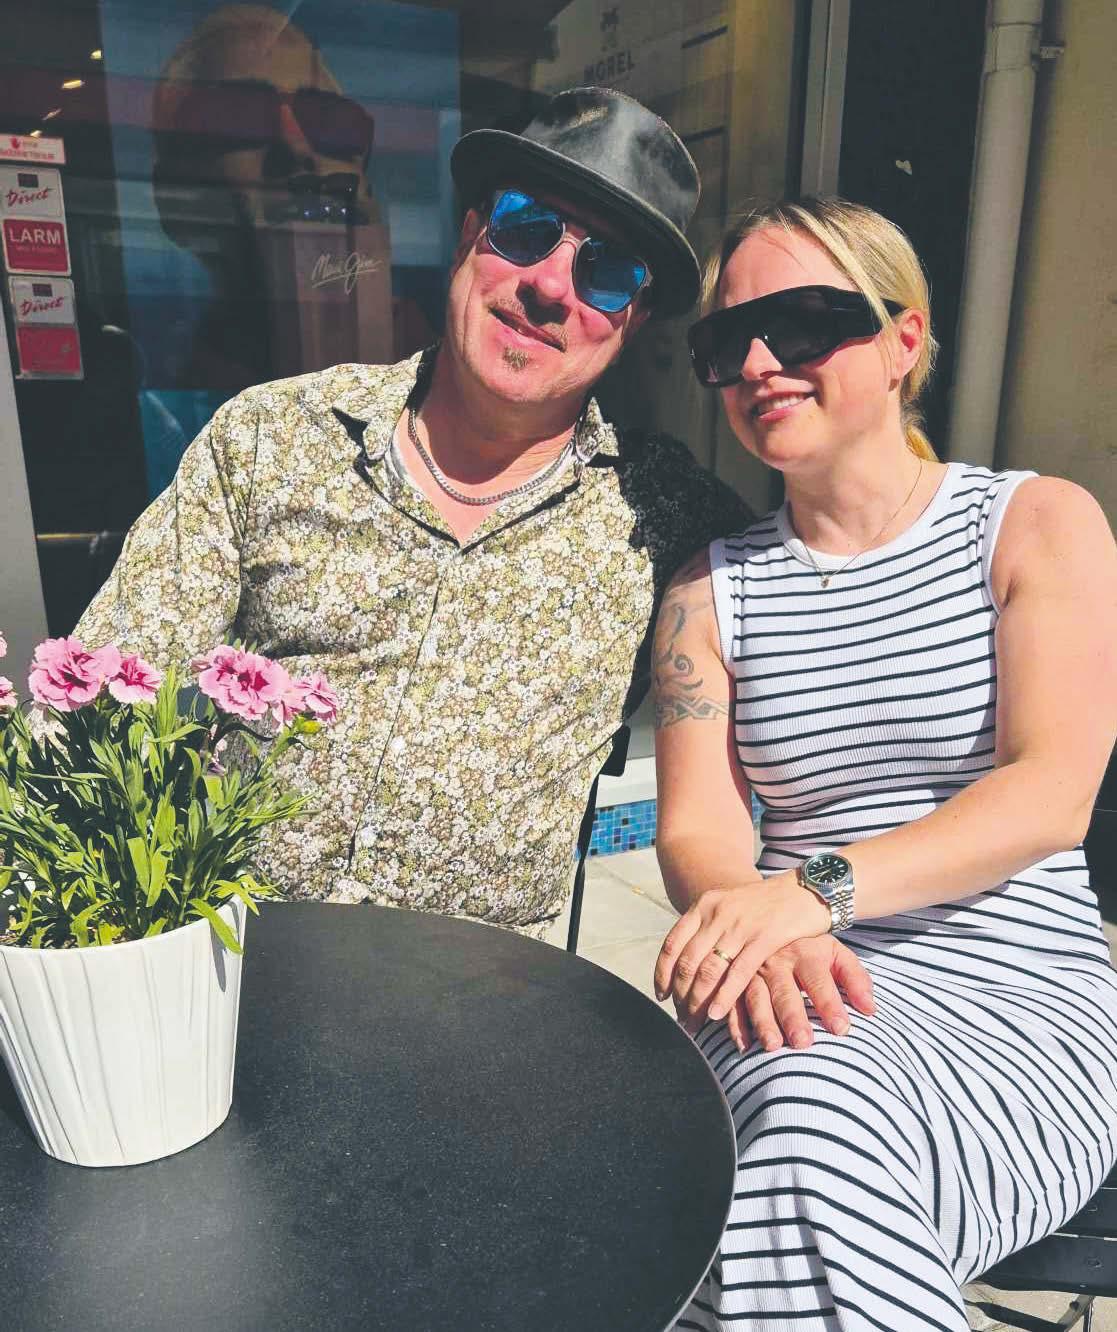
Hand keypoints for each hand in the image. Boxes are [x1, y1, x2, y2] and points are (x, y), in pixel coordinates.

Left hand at [654, 875, 830, 1033]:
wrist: (803, 888)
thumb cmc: (766, 904)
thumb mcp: (729, 906)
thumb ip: (709, 928)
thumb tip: (689, 961)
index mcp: (704, 905)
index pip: (672, 944)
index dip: (663, 974)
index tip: (662, 995)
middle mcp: (717, 914)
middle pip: (688, 962)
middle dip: (681, 995)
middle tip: (681, 1018)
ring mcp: (740, 926)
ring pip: (708, 971)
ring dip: (698, 1001)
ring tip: (695, 1022)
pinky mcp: (764, 938)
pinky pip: (737, 973)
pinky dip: (724, 997)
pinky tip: (716, 1013)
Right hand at [723, 937, 875, 1052]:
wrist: (773, 919)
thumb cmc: (811, 946)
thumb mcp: (836, 953)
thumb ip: (856, 979)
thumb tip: (870, 1009)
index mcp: (805, 952)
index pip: (819, 980)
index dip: (830, 1004)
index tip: (841, 1029)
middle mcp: (776, 960)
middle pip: (785, 991)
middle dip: (793, 1017)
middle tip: (803, 1043)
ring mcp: (753, 971)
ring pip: (756, 997)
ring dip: (763, 1022)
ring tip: (773, 1046)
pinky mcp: (736, 981)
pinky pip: (733, 1003)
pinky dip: (736, 1025)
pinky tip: (744, 1045)